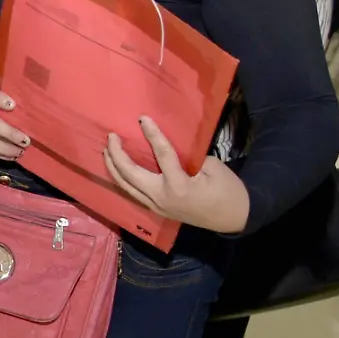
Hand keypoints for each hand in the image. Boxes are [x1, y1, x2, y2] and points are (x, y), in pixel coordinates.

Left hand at [104, 116, 250, 233]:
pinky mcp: (155, 209)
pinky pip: (132, 193)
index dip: (152, 134)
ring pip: (126, 186)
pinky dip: (122, 180)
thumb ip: (189, 157)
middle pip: (130, 174)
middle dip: (117, 155)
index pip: (161, 155)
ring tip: (106, 151)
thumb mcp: (213, 168)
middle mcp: (160, 197)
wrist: (232, 218)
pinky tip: (116, 170)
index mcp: (178, 185)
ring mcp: (155, 205)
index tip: (142, 119)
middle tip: (111, 137)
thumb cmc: (227, 190)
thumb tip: (170, 147)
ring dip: (113, 168)